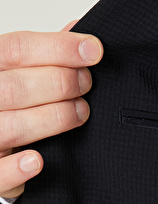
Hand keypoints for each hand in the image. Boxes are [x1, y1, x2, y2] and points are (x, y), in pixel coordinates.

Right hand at [0, 19, 102, 198]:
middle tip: (86, 84)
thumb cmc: (10, 107)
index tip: (93, 51)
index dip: (58, 48)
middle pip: (16, 87)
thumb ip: (45, 57)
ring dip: (52, 119)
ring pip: (13, 126)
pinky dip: (18, 167)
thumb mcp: (22, 74)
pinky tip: (38, 160)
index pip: (17, 49)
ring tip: (80, 113)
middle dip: (59, 83)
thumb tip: (79, 28)